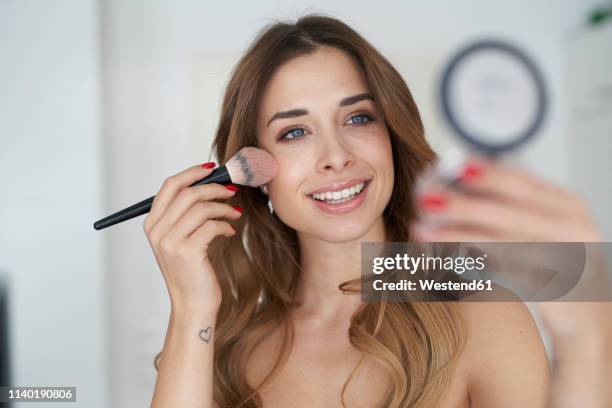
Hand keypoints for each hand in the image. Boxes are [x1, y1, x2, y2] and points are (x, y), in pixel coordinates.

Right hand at [143, 162, 242, 313]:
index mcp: (153, 224)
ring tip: (235, 214)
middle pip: (187, 192)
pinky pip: (211, 225)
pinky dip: (225, 225)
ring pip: (202, 207)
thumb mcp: (182, 240)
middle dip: (214, 187)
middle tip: (232, 190)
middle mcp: (158, 231)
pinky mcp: (188, 252)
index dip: (192, 173)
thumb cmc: (192, 271)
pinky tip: (230, 231)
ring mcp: (171, 242)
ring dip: (224, 207)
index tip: (212, 169)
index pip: (169, 186)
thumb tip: (210, 185)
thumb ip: (186, 215)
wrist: (192, 305)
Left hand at [412, 156, 611, 407]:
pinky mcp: (555, 292)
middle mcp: (573, 229)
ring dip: (457, 234)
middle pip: (511, 211)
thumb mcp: (546, 226)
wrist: (590, 317)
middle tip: (424, 196)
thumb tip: (459, 174)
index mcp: (568, 205)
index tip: (450, 164)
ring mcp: (567, 261)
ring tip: (421, 228)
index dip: (484, 173)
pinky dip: (472, 264)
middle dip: (463, 203)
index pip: (523, 182)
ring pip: (502, 243)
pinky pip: (504, 275)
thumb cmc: (558, 264)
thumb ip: (512, 203)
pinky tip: (444, 258)